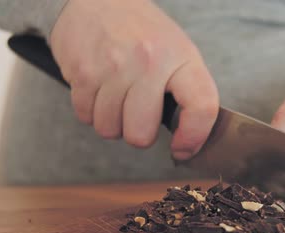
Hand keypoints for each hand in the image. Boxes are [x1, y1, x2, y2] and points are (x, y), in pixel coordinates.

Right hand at [50, 0, 218, 159]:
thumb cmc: (140, 31)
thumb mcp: (176, 50)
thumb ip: (186, 90)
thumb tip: (189, 139)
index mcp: (181, 56)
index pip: (201, 106)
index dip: (194, 138)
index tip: (183, 148)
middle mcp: (149, 61)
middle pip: (142, 134)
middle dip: (138, 132)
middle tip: (137, 112)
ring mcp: (114, 67)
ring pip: (110, 129)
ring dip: (112, 121)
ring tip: (116, 95)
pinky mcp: (83, 72)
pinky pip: (86, 117)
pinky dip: (90, 110)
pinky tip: (98, 88)